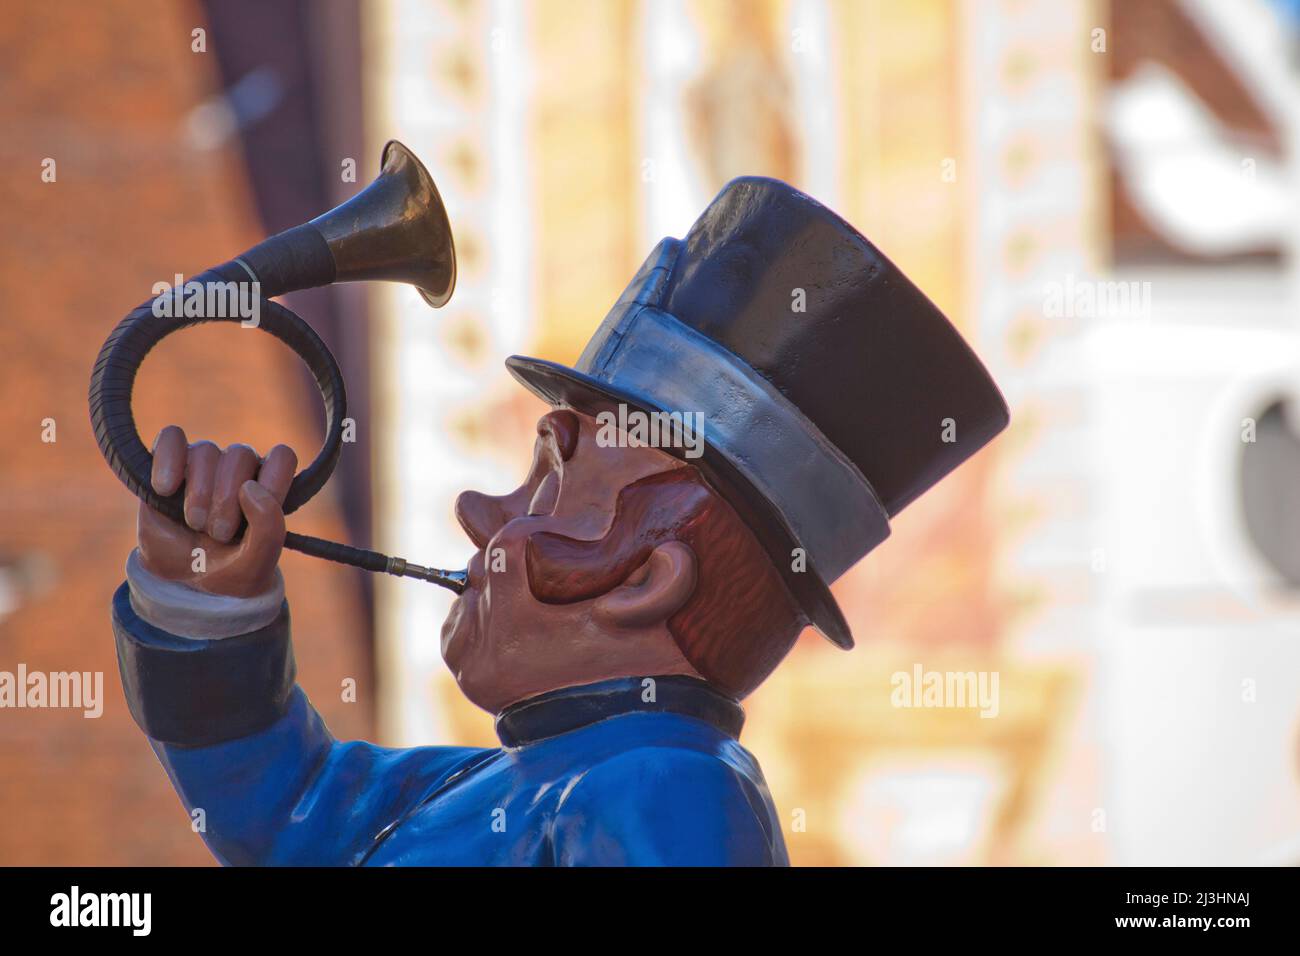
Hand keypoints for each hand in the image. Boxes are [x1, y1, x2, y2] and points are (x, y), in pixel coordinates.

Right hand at [137, 425, 296, 596]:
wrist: (184, 581)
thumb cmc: (228, 569)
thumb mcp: (257, 561)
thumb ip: (268, 528)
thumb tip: (250, 486)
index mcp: (267, 485)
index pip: (281, 457)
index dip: (271, 482)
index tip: (253, 515)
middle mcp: (238, 469)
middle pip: (240, 455)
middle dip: (227, 499)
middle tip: (218, 533)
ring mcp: (203, 463)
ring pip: (206, 450)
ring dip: (199, 492)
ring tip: (195, 523)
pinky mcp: (169, 464)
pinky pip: (170, 437)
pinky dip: (168, 460)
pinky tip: (165, 489)